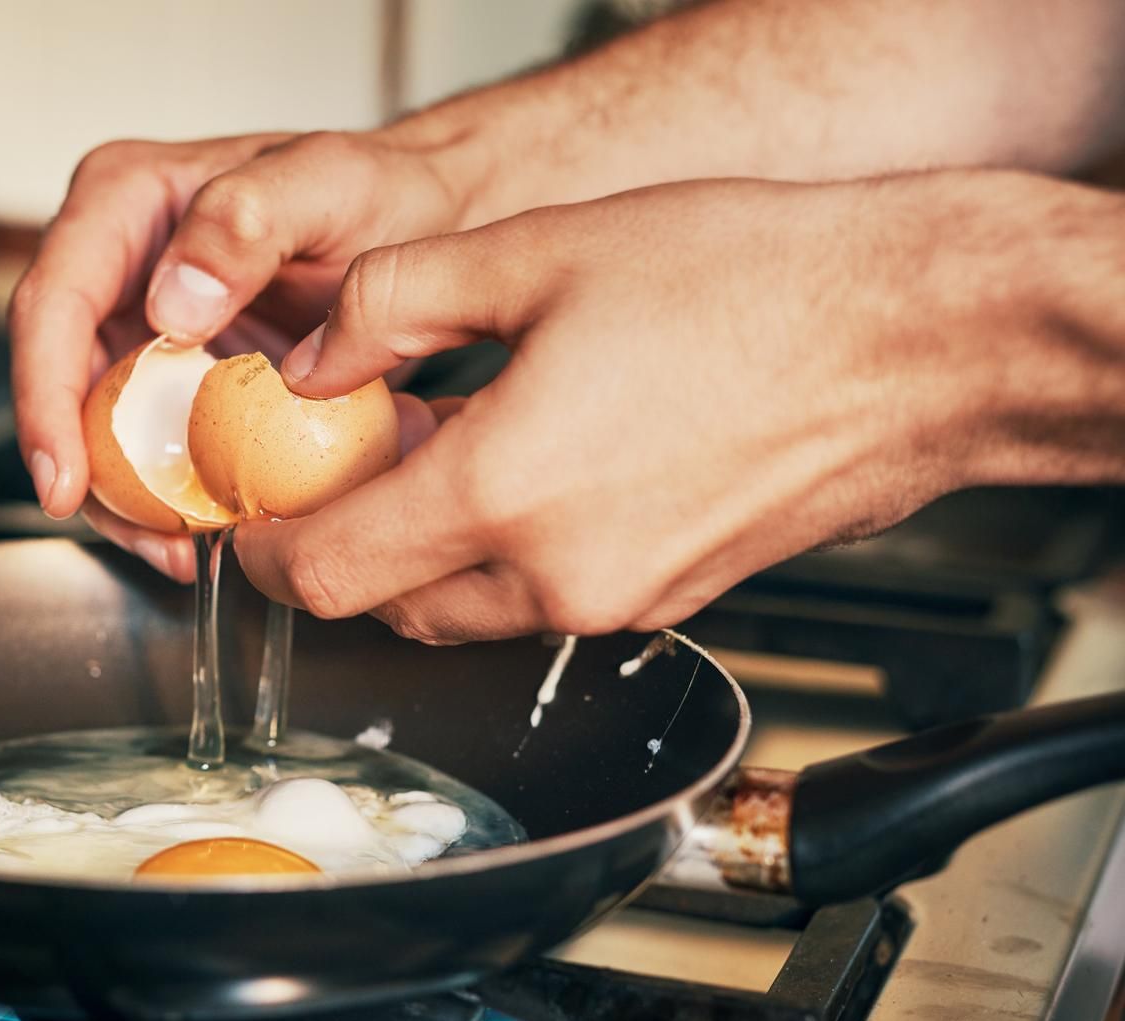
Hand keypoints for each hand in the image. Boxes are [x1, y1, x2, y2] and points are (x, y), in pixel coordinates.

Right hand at [8, 130, 474, 579]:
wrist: (430, 218)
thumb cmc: (382, 188)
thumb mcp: (328, 186)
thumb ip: (245, 222)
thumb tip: (168, 305)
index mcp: (124, 201)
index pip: (53, 304)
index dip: (45, 400)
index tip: (66, 481)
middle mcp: (117, 262)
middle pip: (60, 380)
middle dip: (86, 472)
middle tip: (146, 538)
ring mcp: (141, 323)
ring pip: (97, 426)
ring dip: (129, 501)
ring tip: (184, 551)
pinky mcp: (176, 375)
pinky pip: (150, 444)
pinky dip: (172, 495)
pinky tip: (211, 530)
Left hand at [236, 175, 1027, 640]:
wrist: (921, 338)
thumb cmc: (759, 284)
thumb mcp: (537, 254)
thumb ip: (392, 307)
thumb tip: (316, 358)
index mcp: (504, 493)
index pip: (326, 574)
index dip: (266, 552)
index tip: (252, 516)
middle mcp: (557, 576)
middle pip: (386, 606)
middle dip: (342, 548)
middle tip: (339, 468)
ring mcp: (621, 600)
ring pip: (463, 612)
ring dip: (423, 554)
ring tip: (438, 453)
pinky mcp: (671, 600)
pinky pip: (543, 601)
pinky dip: (503, 556)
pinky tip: (526, 468)